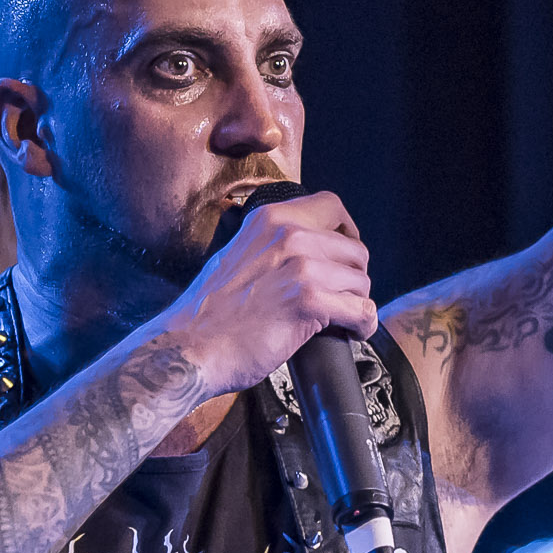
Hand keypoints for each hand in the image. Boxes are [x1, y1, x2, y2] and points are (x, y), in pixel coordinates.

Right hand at [153, 191, 376, 392]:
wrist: (189, 347)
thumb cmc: (210, 313)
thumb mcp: (238, 254)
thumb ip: (271, 244)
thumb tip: (307, 249)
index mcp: (270, 219)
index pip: (332, 205)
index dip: (346, 232)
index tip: (343, 256)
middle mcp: (289, 234)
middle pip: (355, 249)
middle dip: (353, 277)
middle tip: (341, 297)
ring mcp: (301, 266)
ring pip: (361, 281)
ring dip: (356, 303)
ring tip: (342, 319)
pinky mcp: (309, 301)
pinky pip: (362, 310)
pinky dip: (362, 325)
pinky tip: (351, 333)